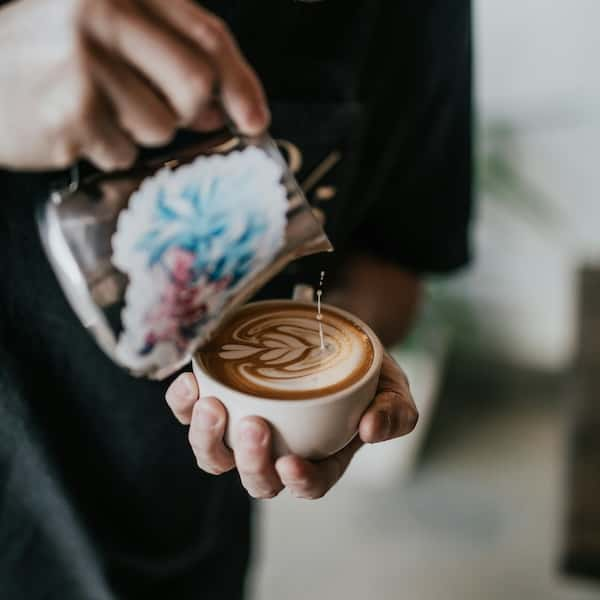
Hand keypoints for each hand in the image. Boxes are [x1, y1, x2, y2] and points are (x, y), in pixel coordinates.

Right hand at [0, 0, 267, 170]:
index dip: (241, 83)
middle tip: (153, 108)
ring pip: (163, 127)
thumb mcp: (111, 43)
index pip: (208, 36)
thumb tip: (224, 111)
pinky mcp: (70, 111)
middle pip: (196, 84)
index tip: (256, 119)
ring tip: (99, 112)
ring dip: (141, 134)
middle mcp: (101, 13)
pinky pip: (125, 154)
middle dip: (187, 112)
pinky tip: (80, 129)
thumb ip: (173, 66)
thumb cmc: (47, 60)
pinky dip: (110, 152)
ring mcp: (83, 61)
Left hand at [165, 352, 417, 498]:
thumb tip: (372, 430)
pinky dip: (183, 402)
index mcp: (321, 454)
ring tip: (210, 406)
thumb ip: (395, 412)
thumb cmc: (362, 370)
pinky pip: (190, 412)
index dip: (298, 481)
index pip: (309, 482)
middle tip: (253, 425)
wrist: (331, 334)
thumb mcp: (392, 387)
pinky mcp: (221, 399)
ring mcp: (245, 427)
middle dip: (249, 461)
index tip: (290, 463)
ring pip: (215, 455)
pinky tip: (191, 381)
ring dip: (206, 437)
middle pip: (255, 477)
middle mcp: (279, 448)